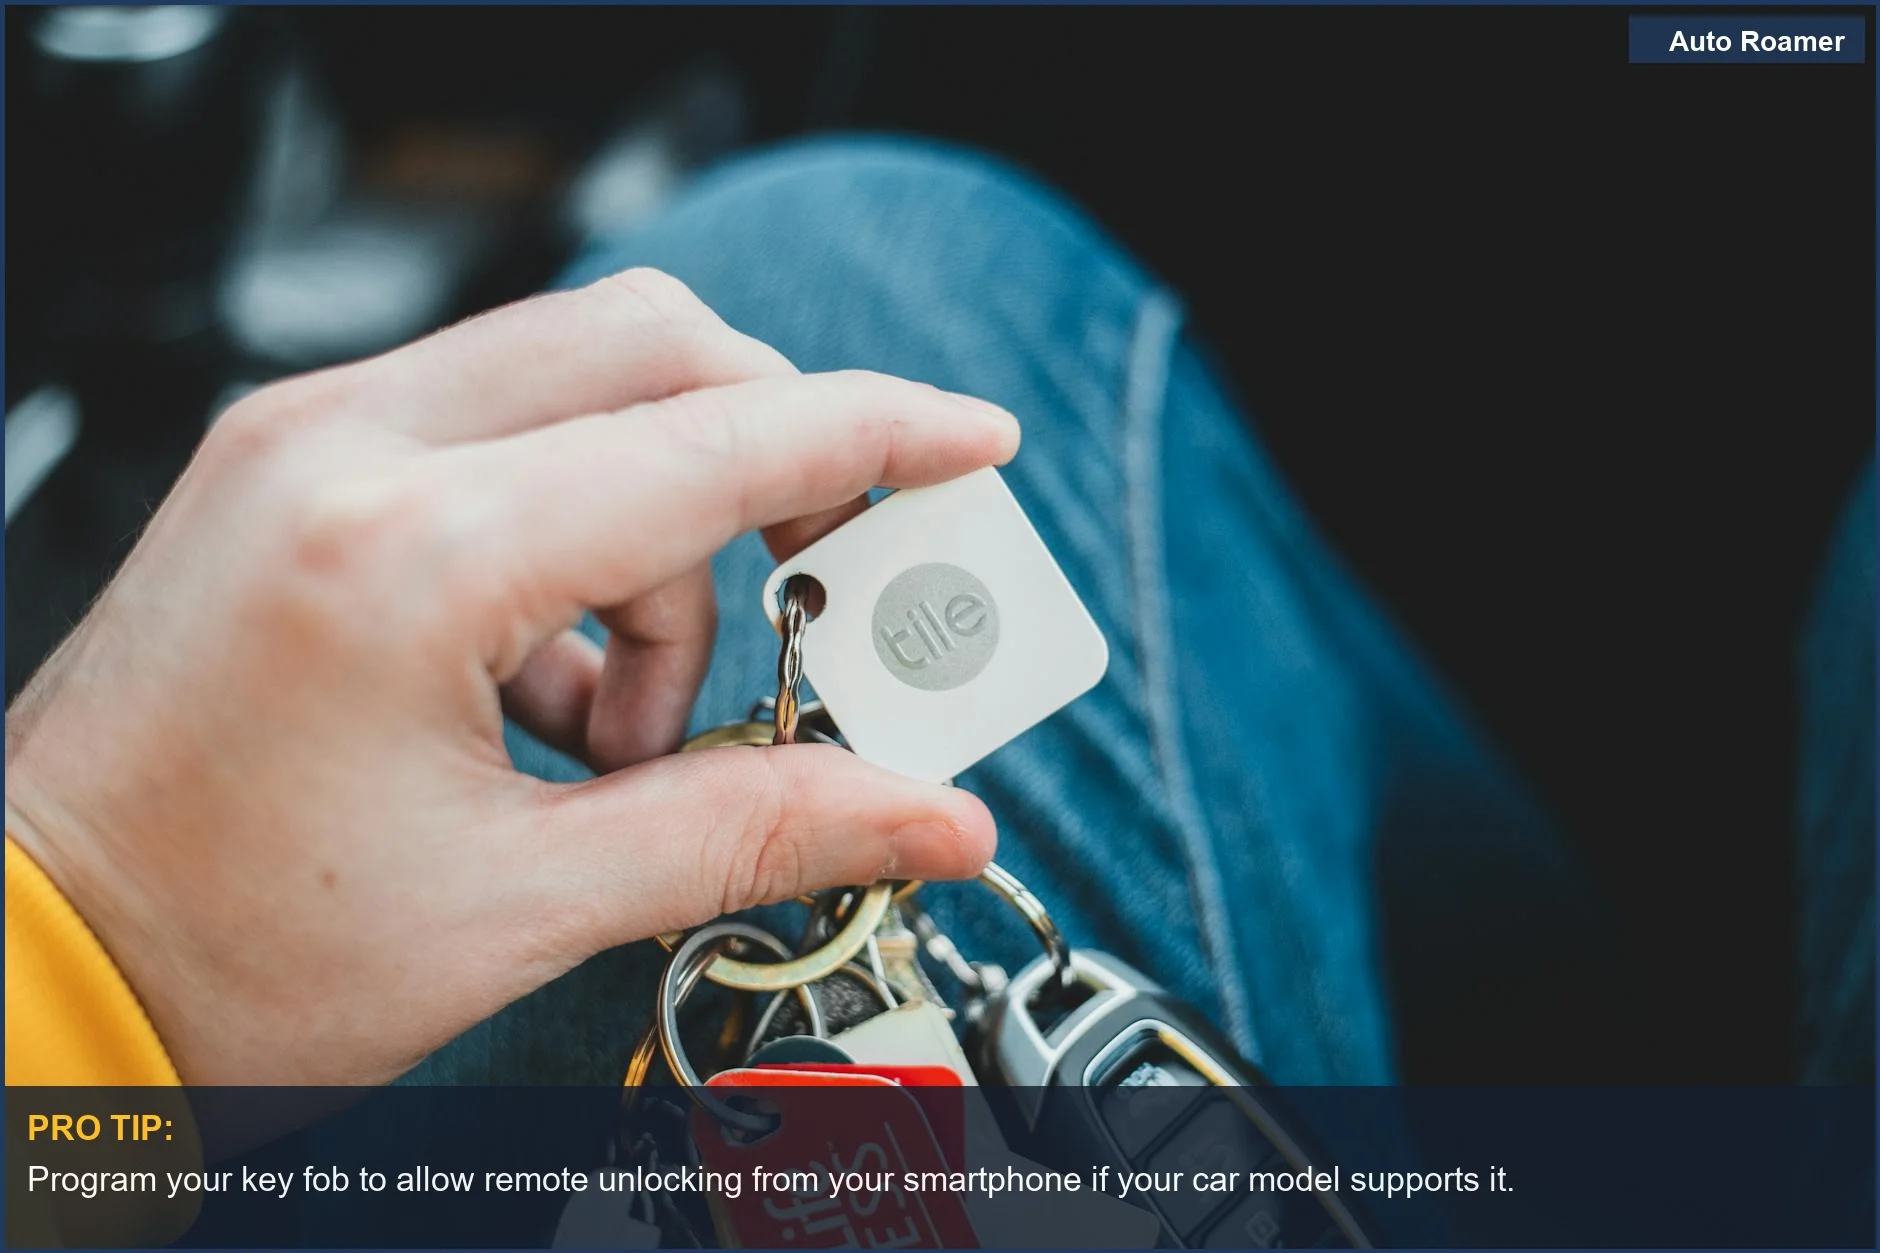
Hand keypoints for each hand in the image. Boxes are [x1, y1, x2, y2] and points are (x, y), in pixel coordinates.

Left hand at [4, 269, 1014, 1084]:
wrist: (33, 957)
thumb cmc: (229, 949)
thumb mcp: (523, 906)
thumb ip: (753, 830)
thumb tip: (928, 814)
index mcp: (406, 555)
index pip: (714, 444)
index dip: (877, 438)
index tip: (976, 445)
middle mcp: (346, 448)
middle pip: (655, 347)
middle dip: (777, 458)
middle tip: (823, 594)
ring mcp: (307, 439)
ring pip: (582, 378)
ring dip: (665, 530)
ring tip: (631, 723)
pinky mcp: (295, 462)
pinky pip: (499, 429)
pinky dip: (576, 533)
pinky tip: (549, 689)